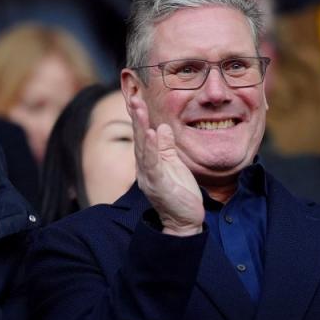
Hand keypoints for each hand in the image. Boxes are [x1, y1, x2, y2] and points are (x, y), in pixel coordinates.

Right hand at [128, 94, 203, 235]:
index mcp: (149, 162)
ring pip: (142, 147)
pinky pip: (153, 163)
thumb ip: (166, 147)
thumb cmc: (179, 194)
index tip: (137, 97)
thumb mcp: (174, 165)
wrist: (184, 221)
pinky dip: (151, 147)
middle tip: (134, 97)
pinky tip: (151, 134)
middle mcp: (145, 168)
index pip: (143, 135)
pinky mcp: (157, 184)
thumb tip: (160, 127)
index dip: (140, 117)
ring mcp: (149, 176)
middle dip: (137, 117)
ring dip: (140, 127)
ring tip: (139, 109)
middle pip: (139, 138)